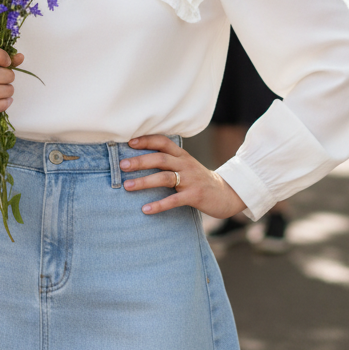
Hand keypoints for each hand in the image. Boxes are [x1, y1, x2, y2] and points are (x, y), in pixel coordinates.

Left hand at [121, 135, 245, 218]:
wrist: (226, 193)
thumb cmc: (199, 179)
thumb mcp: (186, 165)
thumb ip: (169, 160)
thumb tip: (140, 159)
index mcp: (182, 155)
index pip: (163, 142)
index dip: (147, 140)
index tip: (130, 142)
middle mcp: (185, 164)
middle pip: (160, 159)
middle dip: (140, 161)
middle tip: (122, 165)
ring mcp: (190, 180)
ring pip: (164, 178)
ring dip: (144, 182)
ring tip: (127, 186)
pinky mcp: (194, 195)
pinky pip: (174, 200)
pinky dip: (159, 205)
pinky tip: (146, 209)